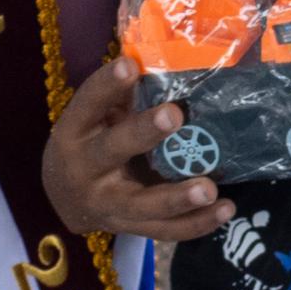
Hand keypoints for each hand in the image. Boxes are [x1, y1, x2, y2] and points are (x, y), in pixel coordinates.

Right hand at [42, 55, 237, 243]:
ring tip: (209, 188)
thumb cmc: (90, 141)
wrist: (64, 198)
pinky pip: (164, 230)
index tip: (130, 65)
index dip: (107, 85)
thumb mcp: (94, 117)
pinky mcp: (128, 227)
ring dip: (176, 198)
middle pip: (112, 151)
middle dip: (143, 134)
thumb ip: (123, 96)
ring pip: (141, 204)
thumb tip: (168, 59)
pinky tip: (226, 209)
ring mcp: (107, 204)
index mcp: (74, 132)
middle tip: (174, 115)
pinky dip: (196, 223)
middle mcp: (85, 169)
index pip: (87, 104)